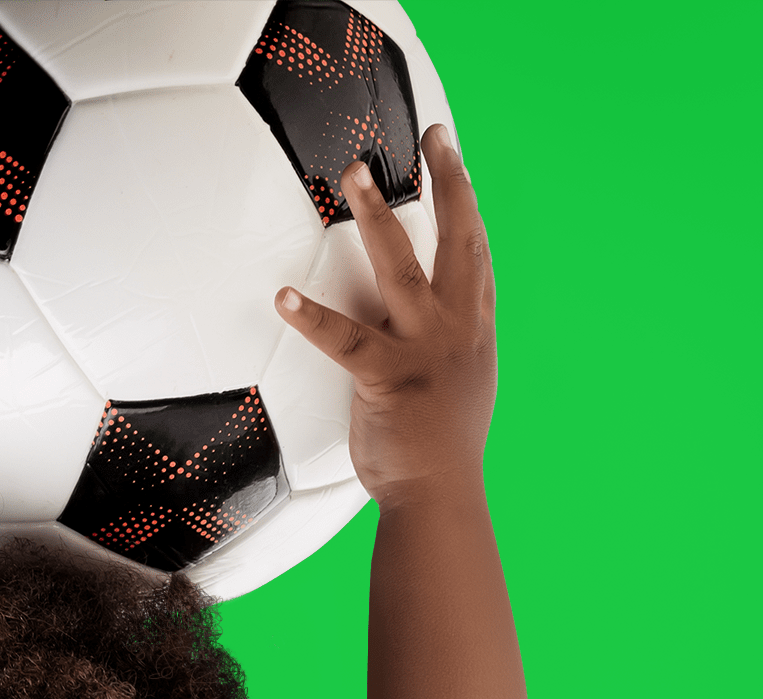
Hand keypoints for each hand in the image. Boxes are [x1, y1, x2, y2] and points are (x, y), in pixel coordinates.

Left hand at [275, 124, 494, 507]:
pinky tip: (284, 296)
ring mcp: (424, 350)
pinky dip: (311, 317)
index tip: (453, 156)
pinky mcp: (386, 378)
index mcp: (475, 331)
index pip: (478, 252)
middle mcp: (457, 330)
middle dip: (445, 182)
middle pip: (456, 241)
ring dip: (376, 217)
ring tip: (355, 176)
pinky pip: (344, 339)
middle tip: (428, 137)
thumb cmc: (442, 452)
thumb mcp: (462, 389)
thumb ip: (450, 349)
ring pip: (401, 269)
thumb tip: (433, 332)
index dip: (468, 200)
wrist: (439, 497)